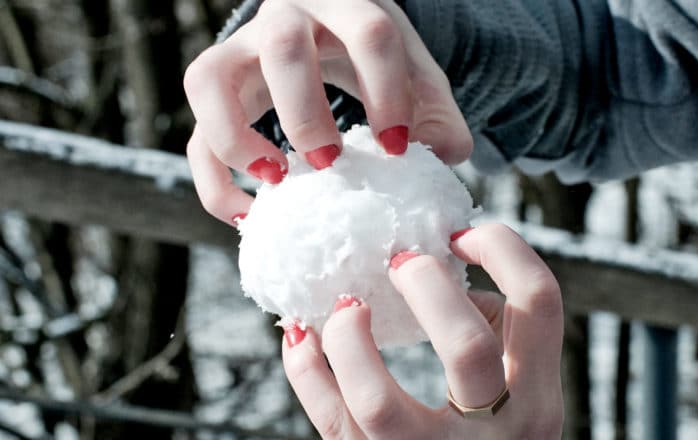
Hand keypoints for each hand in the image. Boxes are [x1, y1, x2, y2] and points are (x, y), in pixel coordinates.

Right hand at [184, 0, 471, 224]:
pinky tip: (248, 213)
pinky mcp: (216, 89)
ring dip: (237, 137)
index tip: (397, 150)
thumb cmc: (375, 61)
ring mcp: (240, 48)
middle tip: (330, 164)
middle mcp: (285, 17)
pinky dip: (213, 179)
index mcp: (346, 4)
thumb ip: (437, 116)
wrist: (328, 32)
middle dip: (307, 112)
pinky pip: (194, 130)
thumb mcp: (415, 76)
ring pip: (211, 76)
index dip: (385, 93)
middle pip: (283, 46)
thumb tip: (443, 159)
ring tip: (276, 182)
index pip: (369, 33)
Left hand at [281, 224, 563, 438]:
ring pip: (378, 401)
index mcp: (536, 397)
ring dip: (350, 339)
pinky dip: (305, 369)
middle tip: (400, 260)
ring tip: (345, 305)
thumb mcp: (519, 393)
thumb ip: (498, 335)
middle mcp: (494, 433)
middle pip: (468, 347)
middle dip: (427, 288)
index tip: (459, 235)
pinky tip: (301, 336)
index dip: (501, 248)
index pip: (540, 302)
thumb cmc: (493, 437)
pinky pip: (331, 420)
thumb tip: (449, 278)